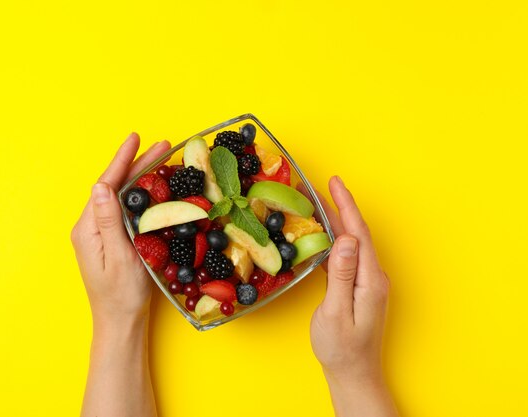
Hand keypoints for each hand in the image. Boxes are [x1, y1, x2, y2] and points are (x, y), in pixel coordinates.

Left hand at [71, 133, 170, 321]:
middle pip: (115, 186)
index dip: (122, 160)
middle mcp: (91, 227)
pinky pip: (125, 209)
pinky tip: (154, 188)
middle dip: (138, 164)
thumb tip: (101, 186)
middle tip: (163, 146)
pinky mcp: (110, 240)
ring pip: (121, 196)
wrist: (120, 321)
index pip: (106, 184)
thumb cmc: (121, 295)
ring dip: (141, 176)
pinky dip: (141, 194)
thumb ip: (109, 221)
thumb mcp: (118, 257)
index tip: (135, 138)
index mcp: (89, 229)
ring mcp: (100, 233)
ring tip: (162, 160)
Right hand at [307, 176, 396, 415]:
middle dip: (339, 206)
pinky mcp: (358, 287)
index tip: (334, 182)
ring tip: (317, 203)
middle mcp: (373, 276)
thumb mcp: (337, 312)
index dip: (346, 205)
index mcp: (370, 280)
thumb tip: (346, 241)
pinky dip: (333, 239)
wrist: (354, 374)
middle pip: (356, 233)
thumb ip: (342, 276)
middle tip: (320, 186)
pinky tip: (321, 234)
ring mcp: (366, 282)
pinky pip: (346, 256)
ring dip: (336, 221)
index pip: (358, 233)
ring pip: (351, 242)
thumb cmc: (342, 349)